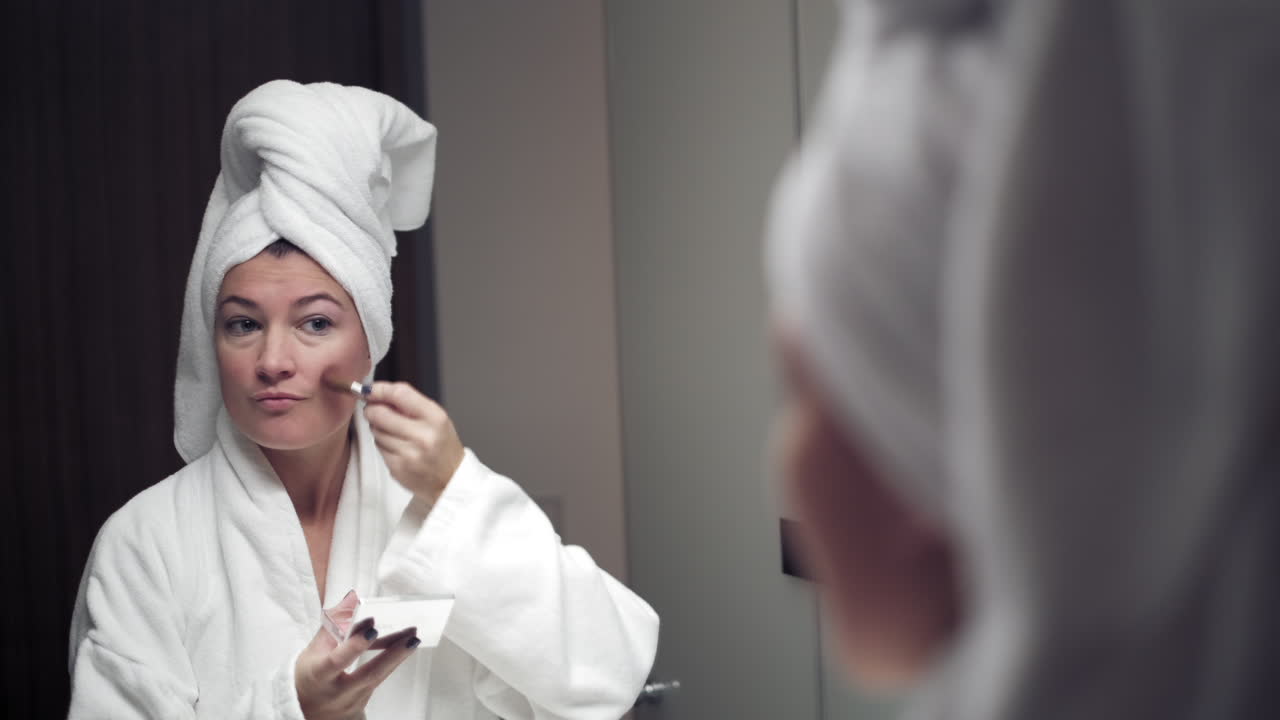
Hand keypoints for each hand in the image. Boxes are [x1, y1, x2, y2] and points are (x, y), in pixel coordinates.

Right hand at [295, 619, 419, 719]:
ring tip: (413, 638)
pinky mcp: (363, 704)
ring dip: (398, 657)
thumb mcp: (312, 651)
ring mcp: (352, 701)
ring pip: (378, 678)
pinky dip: (391, 663)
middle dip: (392, 655)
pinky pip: (379, 680)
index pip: (338, 661)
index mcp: (319, 676)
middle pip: (369, 674)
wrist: (309, 709)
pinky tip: (402, 648)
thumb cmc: (309, 675)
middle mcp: (337, 692)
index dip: (355, 645)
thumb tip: (350, 601)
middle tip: (411, 637)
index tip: (372, 627)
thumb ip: (332, 626)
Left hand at [363, 382, 464, 502]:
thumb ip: (410, 403)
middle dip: (372, 409)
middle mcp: (423, 435)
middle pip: (380, 413)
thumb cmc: (443, 446)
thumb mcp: (436, 418)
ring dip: (378, 428)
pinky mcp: (397, 468)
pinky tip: (396, 446)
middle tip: (374, 409)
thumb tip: (379, 392)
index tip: (370, 389)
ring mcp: (409, 453)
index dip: (380, 390)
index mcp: (435, 418)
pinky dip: (382, 444)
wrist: (451, 479)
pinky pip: (378, 448)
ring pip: (376, 431)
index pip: (400, 394)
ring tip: (394, 432)